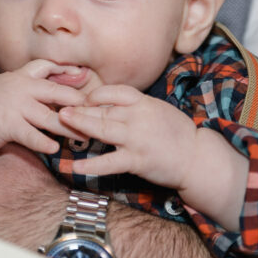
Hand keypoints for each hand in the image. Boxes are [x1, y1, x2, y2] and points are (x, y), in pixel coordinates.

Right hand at [0, 59, 86, 155]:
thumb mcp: (10, 86)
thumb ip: (31, 85)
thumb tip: (59, 85)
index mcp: (21, 76)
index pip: (47, 67)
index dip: (67, 71)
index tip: (86, 76)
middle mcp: (20, 87)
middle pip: (56, 92)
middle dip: (78, 103)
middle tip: (96, 112)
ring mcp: (14, 106)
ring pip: (49, 117)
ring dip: (69, 128)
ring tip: (85, 137)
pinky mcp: (7, 125)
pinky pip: (30, 135)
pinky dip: (43, 142)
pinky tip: (55, 149)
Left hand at [59, 84, 196, 187]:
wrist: (197, 157)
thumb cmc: (176, 133)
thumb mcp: (157, 110)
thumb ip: (135, 106)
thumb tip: (109, 103)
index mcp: (144, 103)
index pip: (114, 91)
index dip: (95, 93)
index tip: (82, 98)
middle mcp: (138, 117)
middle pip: (103, 109)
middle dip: (79, 107)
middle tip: (60, 106)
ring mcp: (136, 139)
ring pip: (102, 129)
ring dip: (80, 124)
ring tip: (61, 122)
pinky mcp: (136, 160)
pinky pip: (109, 162)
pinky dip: (91, 165)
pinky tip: (75, 166)